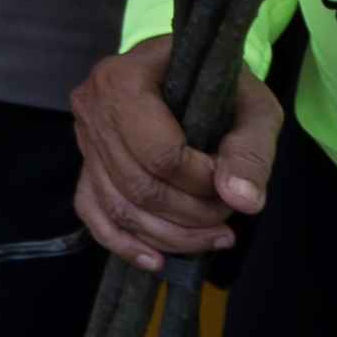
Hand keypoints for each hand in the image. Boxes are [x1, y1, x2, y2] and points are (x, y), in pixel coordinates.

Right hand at [69, 36, 289, 264]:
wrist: (191, 74)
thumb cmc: (222, 87)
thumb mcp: (253, 108)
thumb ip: (251, 151)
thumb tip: (243, 201)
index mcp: (124, 78)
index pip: (159, 153)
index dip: (202, 182)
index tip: (231, 178)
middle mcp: (92, 106)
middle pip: (137, 185)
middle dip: (191, 214)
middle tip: (229, 214)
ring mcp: (84, 137)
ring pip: (119, 206)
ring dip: (170, 235)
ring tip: (215, 236)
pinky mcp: (86, 164)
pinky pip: (94, 213)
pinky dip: (124, 244)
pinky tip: (157, 261)